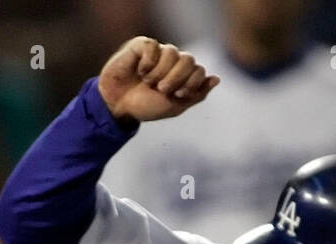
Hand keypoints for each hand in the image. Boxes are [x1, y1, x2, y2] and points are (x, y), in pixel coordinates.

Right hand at [98, 37, 218, 125]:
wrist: (119, 106)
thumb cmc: (146, 106)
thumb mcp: (175, 106)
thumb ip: (197, 94)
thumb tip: (217, 78)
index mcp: (183, 74)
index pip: (199, 71)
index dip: (191, 84)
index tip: (177, 95)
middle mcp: (173, 61)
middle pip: (189, 60)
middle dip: (177, 79)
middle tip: (161, 90)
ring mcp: (158, 51)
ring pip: (172, 52)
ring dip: (161, 73)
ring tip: (149, 83)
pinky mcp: (141, 45)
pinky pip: (153, 46)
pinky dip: (148, 63)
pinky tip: (140, 71)